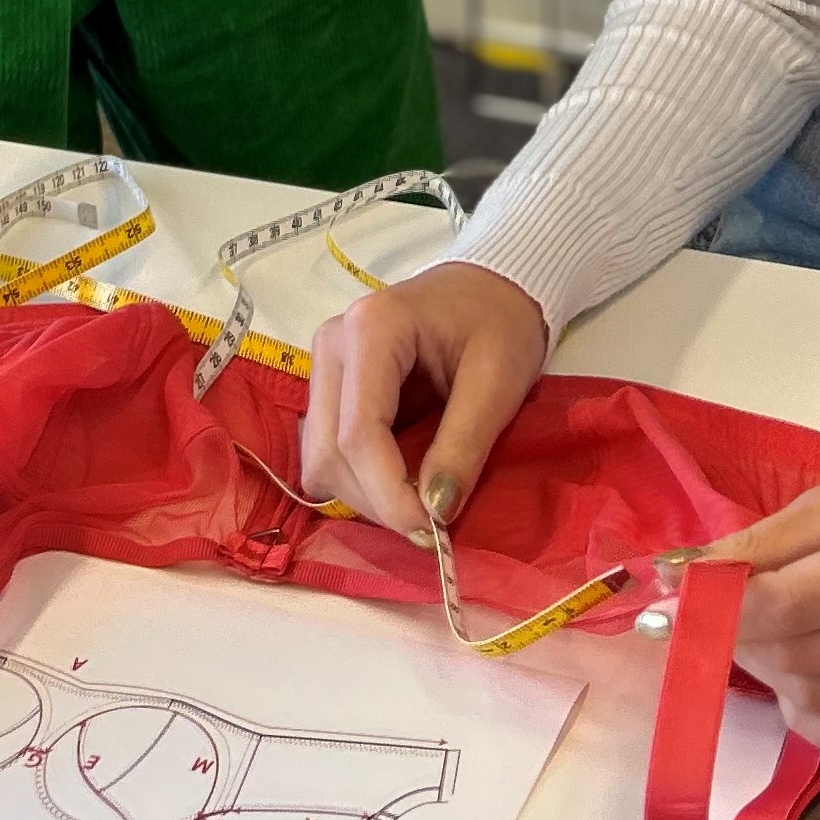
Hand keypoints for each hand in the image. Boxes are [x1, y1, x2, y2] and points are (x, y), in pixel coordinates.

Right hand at [299, 265, 549, 537]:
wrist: (490, 288)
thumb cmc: (500, 323)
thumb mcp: (499, 381)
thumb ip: (464, 445)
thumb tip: (436, 512)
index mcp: (372, 329)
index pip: (359, 432)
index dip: (389, 494)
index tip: (432, 531)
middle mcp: (332, 344)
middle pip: (330, 450)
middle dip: (377, 500)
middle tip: (432, 523)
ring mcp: (324, 364)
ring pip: (319, 458)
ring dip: (364, 495)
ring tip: (418, 501)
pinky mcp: (328, 386)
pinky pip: (326, 450)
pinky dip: (358, 480)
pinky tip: (398, 480)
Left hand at [705, 441, 819, 759]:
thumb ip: (757, 544)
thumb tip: (677, 580)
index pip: (789, 605)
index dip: (726, 608)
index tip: (694, 597)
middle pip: (798, 658)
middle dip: (746, 640)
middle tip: (735, 614)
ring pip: (817, 702)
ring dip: (774, 676)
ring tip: (778, 636)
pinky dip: (810, 719)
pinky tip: (808, 680)